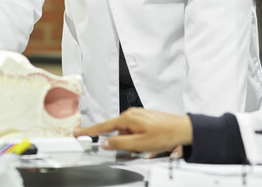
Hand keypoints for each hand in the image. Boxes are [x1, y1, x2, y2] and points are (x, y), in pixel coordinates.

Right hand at [75, 108, 192, 153]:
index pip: (103, 126)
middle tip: (136, 148)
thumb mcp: (140, 144)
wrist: (183, 129)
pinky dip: (137, 138)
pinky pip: (133, 130)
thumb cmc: (165, 134)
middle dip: (122, 142)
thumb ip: (120, 143)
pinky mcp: (143, 119)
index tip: (78, 133)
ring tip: (147, 146)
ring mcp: (137, 115)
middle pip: (116, 131)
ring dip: (132, 142)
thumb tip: (105, 143)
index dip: (89, 131)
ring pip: (126, 132)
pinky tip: (148, 143)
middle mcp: (130, 114)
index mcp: (127, 118)